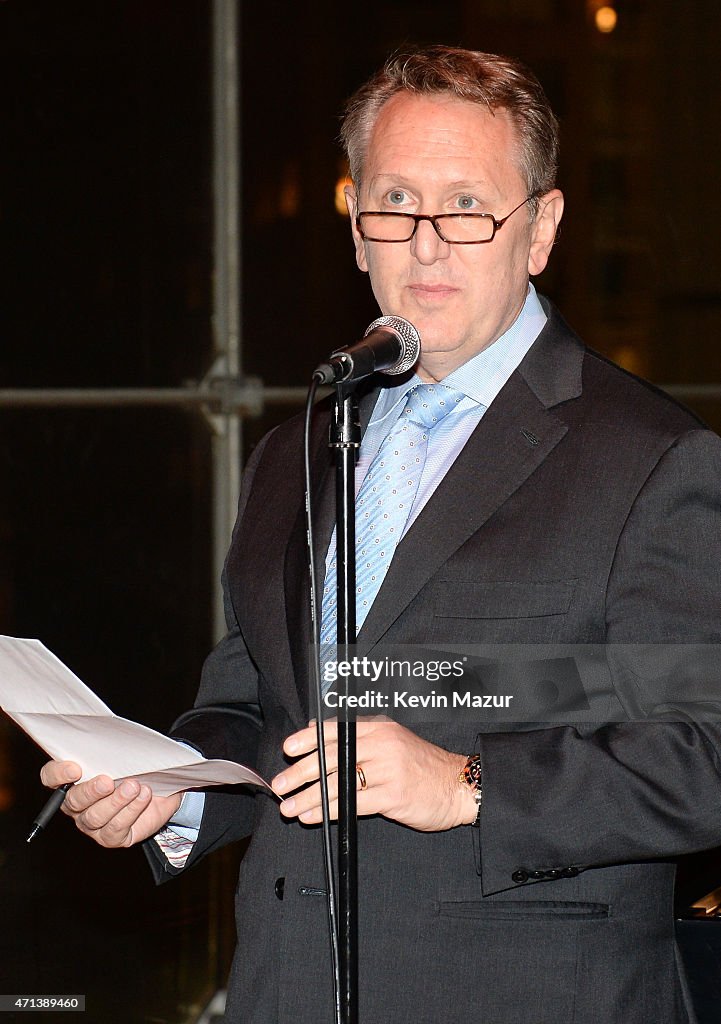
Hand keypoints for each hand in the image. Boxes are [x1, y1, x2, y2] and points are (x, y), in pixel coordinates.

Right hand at [39, 760, 182, 847]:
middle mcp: (76, 804)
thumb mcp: (125, 755)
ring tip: (134, 787)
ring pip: (95, 816)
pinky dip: (131, 810)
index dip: (58, 774)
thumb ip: (114, 748)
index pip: (51, 777)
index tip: (75, 769)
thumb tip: (117, 739)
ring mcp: (92, 824)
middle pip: (73, 801)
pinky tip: (144, 796)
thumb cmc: (136, 770)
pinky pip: (115, 827)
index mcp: (72, 780)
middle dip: (91, 790)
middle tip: (108, 781)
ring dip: (116, 801)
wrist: (159, 793)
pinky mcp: (110, 837)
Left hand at [272, 720, 477, 831]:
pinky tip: (313, 817)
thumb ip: (356, 734)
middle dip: (301, 772)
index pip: (336, 730)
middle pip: (332, 757)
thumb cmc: (421, 765)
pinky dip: (328, 811)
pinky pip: (352, 804)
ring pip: (338, 783)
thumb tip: (316, 730)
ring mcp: (388, 770)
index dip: (308, 739)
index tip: (288, 749)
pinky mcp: (393, 796)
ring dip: (309, 797)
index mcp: (378, 727)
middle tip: (281, 784)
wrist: (458, 785)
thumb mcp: (390, 738)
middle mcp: (382, 744)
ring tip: (290, 806)